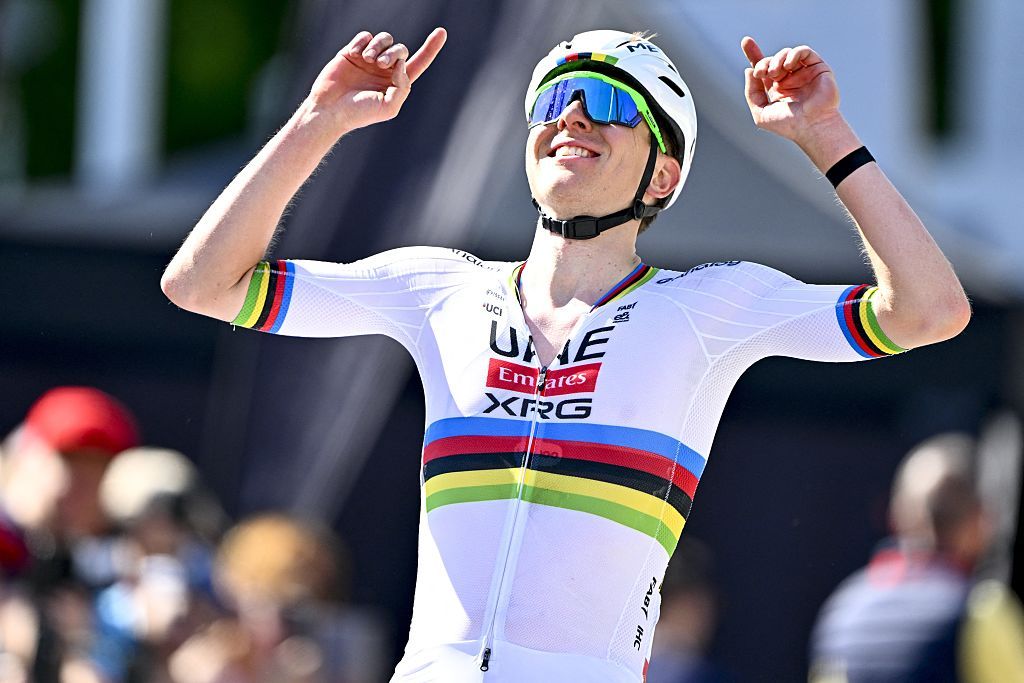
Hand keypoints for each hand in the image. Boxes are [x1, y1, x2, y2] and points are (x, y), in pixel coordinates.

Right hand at [307, 28, 446, 130]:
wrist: (330, 110)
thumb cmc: (360, 113)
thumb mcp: (389, 107)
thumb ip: (403, 86)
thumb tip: (401, 63)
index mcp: (397, 83)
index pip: (419, 63)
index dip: (431, 48)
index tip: (442, 32)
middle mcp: (385, 70)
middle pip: (401, 49)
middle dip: (394, 53)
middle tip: (380, 64)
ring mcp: (369, 60)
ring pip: (384, 38)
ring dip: (379, 46)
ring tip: (367, 60)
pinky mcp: (352, 52)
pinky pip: (365, 36)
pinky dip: (362, 42)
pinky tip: (354, 55)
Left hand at [740, 36, 839, 142]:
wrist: (811, 127)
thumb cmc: (788, 125)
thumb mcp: (761, 112)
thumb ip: (752, 92)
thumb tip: (749, 70)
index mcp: (777, 88)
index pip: (764, 67)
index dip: (754, 54)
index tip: (746, 41)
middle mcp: (790, 79)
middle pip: (772, 59)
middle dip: (764, 63)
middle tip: (762, 73)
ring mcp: (804, 72)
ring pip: (787, 53)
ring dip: (777, 59)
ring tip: (775, 73)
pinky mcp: (818, 67)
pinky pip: (804, 52)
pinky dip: (794, 54)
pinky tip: (788, 66)